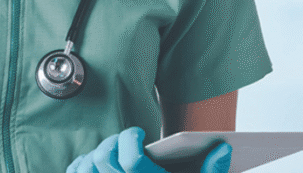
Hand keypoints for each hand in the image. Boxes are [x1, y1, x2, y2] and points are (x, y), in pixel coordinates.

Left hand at [67, 127, 231, 172]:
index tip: (139, 134)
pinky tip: (92, 165)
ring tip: (112, 153)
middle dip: (113, 143)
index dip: (130, 138)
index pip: (130, 160)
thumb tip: (222, 148)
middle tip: (126, 141)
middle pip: (104, 158)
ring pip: (86, 168)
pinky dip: (80, 167)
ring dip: (95, 155)